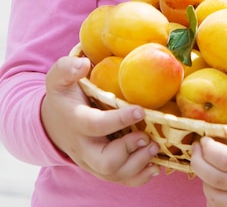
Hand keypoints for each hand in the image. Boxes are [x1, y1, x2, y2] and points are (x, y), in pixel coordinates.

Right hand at [41, 55, 159, 185]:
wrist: (53, 121)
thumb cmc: (63, 95)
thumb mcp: (58, 78)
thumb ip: (67, 68)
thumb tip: (84, 64)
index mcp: (75, 121)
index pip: (96, 125)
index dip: (118, 120)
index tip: (140, 110)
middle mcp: (83, 146)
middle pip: (103, 161)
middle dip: (128, 151)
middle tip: (147, 137)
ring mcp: (92, 160)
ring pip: (113, 174)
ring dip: (137, 164)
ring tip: (154, 146)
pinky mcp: (102, 167)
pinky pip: (119, 180)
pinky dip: (139, 177)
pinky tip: (154, 165)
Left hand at [191, 117, 226, 206]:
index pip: (226, 159)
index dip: (208, 148)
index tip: (205, 137)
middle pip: (215, 178)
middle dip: (198, 161)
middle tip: (197, 147)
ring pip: (216, 197)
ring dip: (203, 179)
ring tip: (205, 162)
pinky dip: (212, 198)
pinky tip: (215, 182)